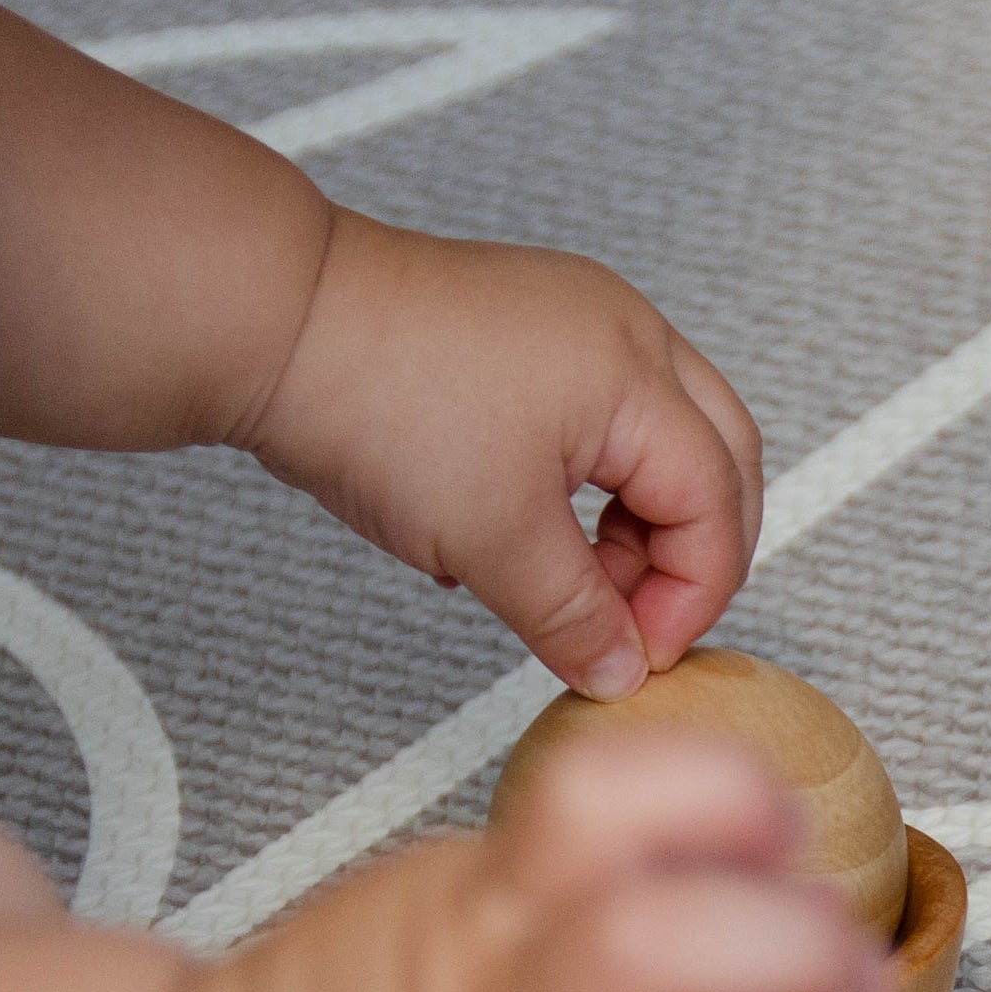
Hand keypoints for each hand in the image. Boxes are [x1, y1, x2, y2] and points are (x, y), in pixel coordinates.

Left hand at [241, 213, 764, 701]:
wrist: (271, 319)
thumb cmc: (377, 401)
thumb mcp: (491, 539)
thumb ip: (574, 617)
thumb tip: (620, 672)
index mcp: (637, 373)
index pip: (716, 503)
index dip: (691, 595)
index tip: (635, 654)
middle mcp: (626, 331)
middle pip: (719, 459)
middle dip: (691, 553)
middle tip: (637, 620)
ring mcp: (577, 320)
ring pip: (661, 438)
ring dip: (637, 523)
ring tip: (571, 579)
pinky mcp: (527, 326)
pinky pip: (600, 418)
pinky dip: (589, 485)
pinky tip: (527, 527)